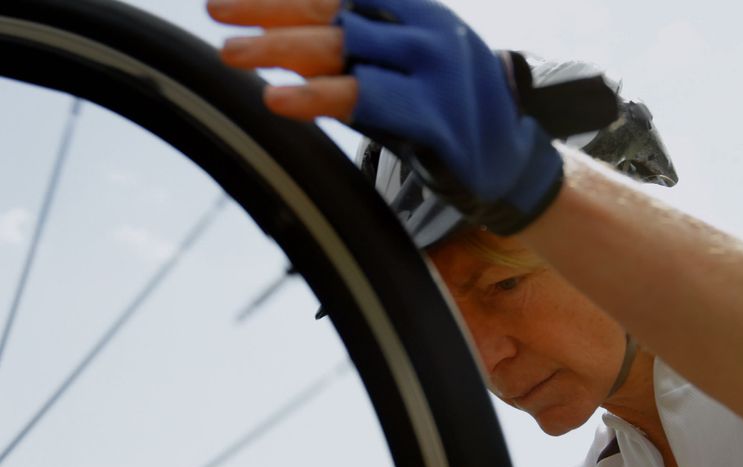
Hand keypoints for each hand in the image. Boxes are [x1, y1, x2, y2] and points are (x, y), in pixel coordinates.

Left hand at [209, 0, 564, 234]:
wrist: (512, 163)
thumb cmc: (450, 111)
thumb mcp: (409, 65)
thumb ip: (356, 49)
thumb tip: (281, 41)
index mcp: (417, 12)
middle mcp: (427, 32)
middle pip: (335, 13)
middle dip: (270, 11)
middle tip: (217, 13)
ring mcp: (434, 72)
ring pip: (346, 49)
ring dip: (282, 48)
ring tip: (230, 55)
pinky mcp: (434, 118)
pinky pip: (365, 101)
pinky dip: (318, 97)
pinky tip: (280, 98)